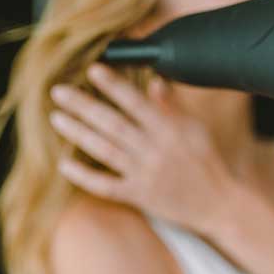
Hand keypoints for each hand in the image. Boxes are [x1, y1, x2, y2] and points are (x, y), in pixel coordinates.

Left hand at [49, 63, 235, 234]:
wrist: (217, 204)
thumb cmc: (207, 163)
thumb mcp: (195, 129)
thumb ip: (171, 106)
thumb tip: (154, 82)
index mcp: (170, 130)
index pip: (137, 102)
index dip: (114, 85)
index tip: (93, 70)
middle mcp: (155, 150)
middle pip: (113, 124)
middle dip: (84, 106)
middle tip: (58, 91)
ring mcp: (145, 174)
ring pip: (105, 150)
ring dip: (78, 133)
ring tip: (56, 118)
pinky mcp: (139, 196)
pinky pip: (106, 185)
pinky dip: (84, 176)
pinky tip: (64, 164)